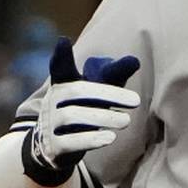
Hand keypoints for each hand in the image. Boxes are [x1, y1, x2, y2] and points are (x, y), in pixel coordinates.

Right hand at [24, 38, 140, 185]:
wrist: (52, 146)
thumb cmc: (82, 111)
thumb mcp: (94, 94)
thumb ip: (111, 78)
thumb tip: (134, 60)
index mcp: (62, 84)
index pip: (59, 67)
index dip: (60, 55)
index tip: (63, 41)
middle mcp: (53, 101)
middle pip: (78, 92)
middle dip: (108, 94)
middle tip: (136, 100)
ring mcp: (50, 123)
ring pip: (73, 116)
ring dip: (102, 118)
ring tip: (126, 121)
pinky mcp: (53, 146)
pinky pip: (69, 142)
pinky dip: (90, 140)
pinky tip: (110, 139)